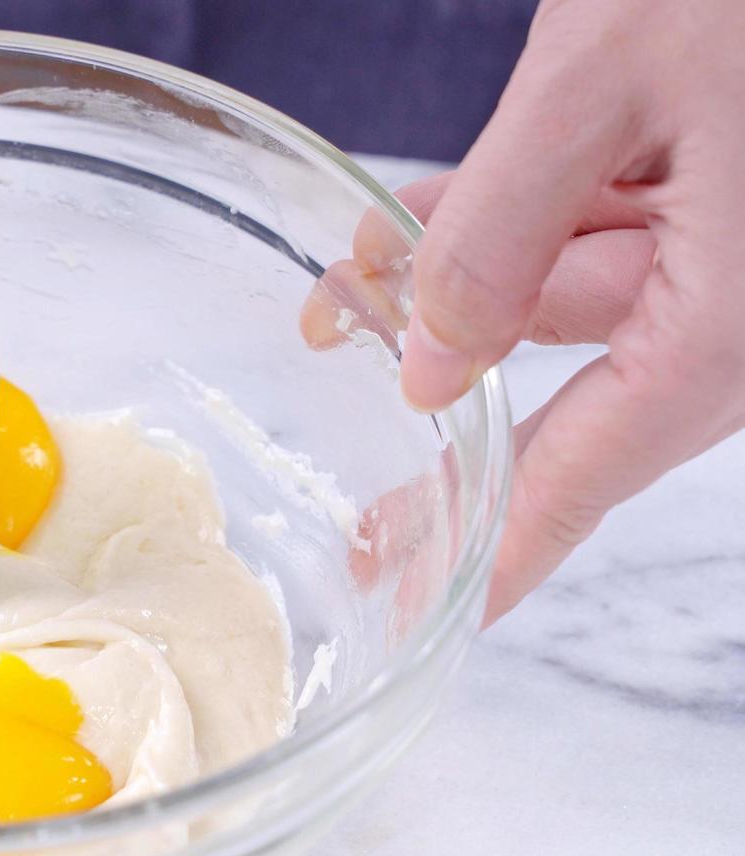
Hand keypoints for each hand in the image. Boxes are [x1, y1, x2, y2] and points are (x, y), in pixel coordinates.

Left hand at [397, 0, 744, 623]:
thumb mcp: (605, 80)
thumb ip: (503, 231)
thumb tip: (432, 369)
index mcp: (741, 316)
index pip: (597, 466)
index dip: (503, 541)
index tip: (432, 596)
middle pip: (582, 379)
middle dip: (443, 365)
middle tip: (332, 372)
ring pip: (591, 290)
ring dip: (470, 278)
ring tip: (349, 274)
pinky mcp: (744, 189)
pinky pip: (628, 226)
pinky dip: (535, 217)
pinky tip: (441, 211)